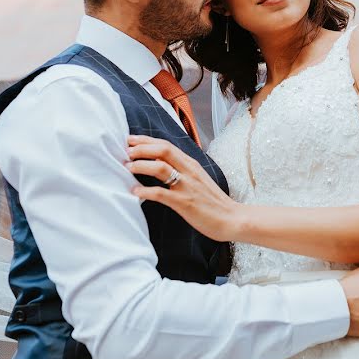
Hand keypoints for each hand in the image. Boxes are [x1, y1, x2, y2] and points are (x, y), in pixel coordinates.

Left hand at [126, 135, 240, 240]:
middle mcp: (189, 171)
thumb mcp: (198, 179)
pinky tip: (135, 193)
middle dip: (141, 148)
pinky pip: (161, 194)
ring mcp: (187, 186)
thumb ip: (183, 170)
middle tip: (126, 150)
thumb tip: (163, 166)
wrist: (232, 218)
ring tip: (127, 167)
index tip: (131, 140)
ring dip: (141, 165)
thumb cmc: (213, 202)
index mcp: (191, 164)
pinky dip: (145, 192)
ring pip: (160, 167)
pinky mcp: (185, 202)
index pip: (166, 145)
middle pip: (163, 150)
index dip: (147, 141)